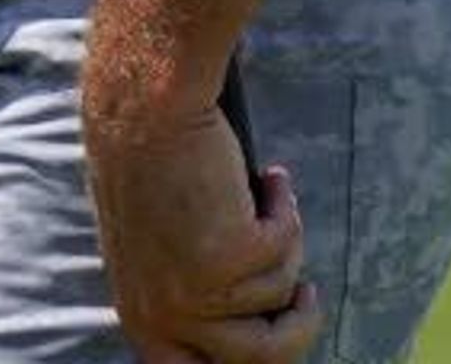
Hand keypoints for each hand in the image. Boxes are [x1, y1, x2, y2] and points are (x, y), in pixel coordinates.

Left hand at [84, 99, 319, 363]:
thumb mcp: (160, 249)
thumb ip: (192, 292)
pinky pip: (288, 243)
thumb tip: (259, 314)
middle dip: (297, 329)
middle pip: (260, 358)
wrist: (145, 112)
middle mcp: (166, 317)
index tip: (280, 330)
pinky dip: (286, 207)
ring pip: (283, 293)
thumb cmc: (153, 168)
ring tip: (270, 199)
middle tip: (307, 294)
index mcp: (143, 320)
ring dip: (288, 243)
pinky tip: (269, 178)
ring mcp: (198, 292)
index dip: (244, 360)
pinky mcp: (231, 254)